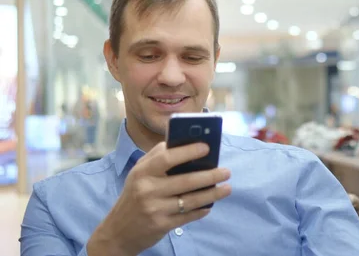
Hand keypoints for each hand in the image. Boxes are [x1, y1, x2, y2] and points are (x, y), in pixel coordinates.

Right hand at [87, 142, 231, 255]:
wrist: (118, 230)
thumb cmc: (135, 194)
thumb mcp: (139, 173)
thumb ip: (158, 157)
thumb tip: (186, 142)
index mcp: (142, 172)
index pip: (167, 158)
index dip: (189, 151)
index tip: (207, 147)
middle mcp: (147, 190)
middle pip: (185, 181)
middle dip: (210, 175)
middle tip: (227, 171)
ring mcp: (154, 209)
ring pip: (191, 200)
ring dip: (212, 194)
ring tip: (227, 188)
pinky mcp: (161, 225)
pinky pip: (188, 216)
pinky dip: (202, 210)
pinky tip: (211, 205)